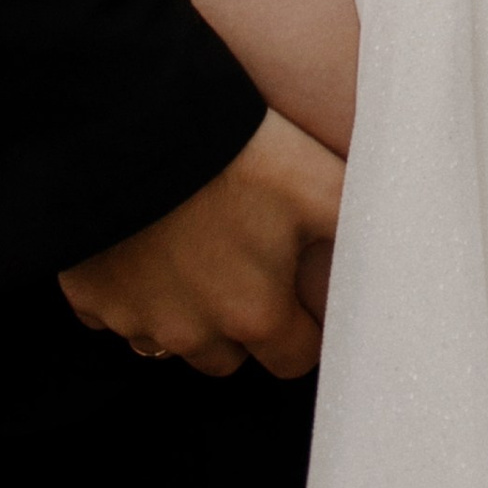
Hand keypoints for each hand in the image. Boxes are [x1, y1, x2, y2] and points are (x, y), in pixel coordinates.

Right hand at [59, 108, 342, 379]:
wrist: (135, 130)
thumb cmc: (236, 154)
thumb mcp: (317, 182)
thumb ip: (356, 223)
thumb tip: (399, 248)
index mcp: (255, 314)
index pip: (293, 358)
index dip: (304, 329)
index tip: (303, 299)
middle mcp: (193, 334)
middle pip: (228, 356)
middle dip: (242, 325)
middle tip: (249, 267)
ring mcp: (135, 320)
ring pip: (168, 339)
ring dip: (185, 310)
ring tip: (197, 249)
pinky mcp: (89, 297)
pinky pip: (114, 311)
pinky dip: (130, 288)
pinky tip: (145, 240)